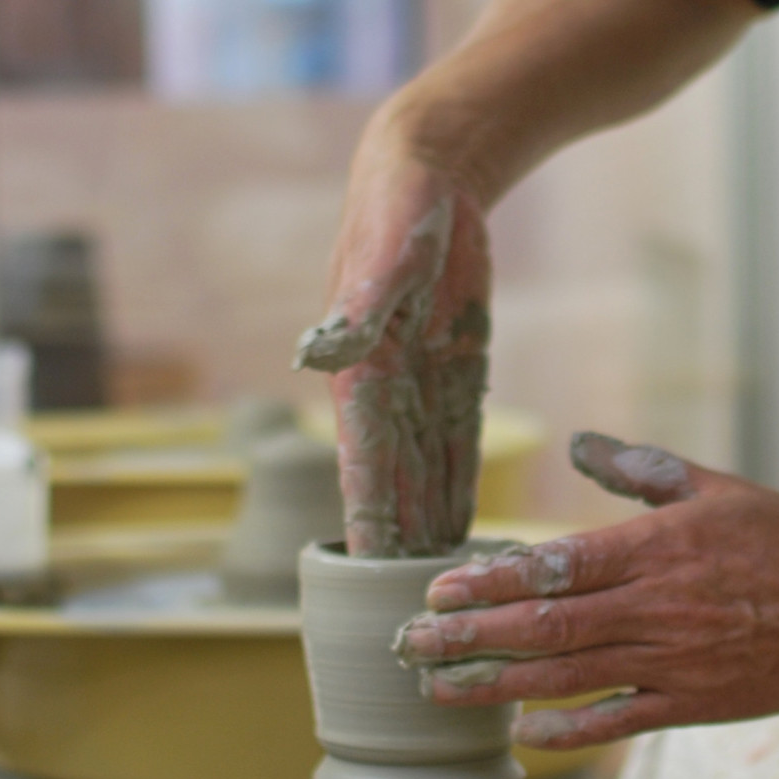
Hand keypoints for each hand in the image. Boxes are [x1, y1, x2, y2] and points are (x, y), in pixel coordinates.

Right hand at [295, 155, 491, 555]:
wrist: (428, 171)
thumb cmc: (397, 207)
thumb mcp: (385, 253)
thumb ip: (358, 309)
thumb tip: (318, 357)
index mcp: (361, 370)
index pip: (362, 460)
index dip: (367, 517)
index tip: (369, 573)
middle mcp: (384, 386)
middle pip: (394, 480)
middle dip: (400, 542)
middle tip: (415, 607)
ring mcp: (420, 379)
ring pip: (426, 468)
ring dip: (429, 522)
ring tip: (440, 584)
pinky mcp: (455, 366)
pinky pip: (455, 437)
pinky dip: (455, 481)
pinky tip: (460, 521)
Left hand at [391, 432, 778, 747]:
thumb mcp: (714, 486)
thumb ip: (641, 468)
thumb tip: (580, 443)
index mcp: (654, 548)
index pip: (553, 566)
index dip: (489, 580)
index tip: (438, 589)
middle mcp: (652, 608)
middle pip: (542, 626)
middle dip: (467, 637)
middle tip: (408, 644)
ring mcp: (669, 662)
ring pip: (565, 677)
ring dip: (494, 685)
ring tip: (437, 688)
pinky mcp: (690, 704)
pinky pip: (615, 721)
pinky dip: (566, 730)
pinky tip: (521, 733)